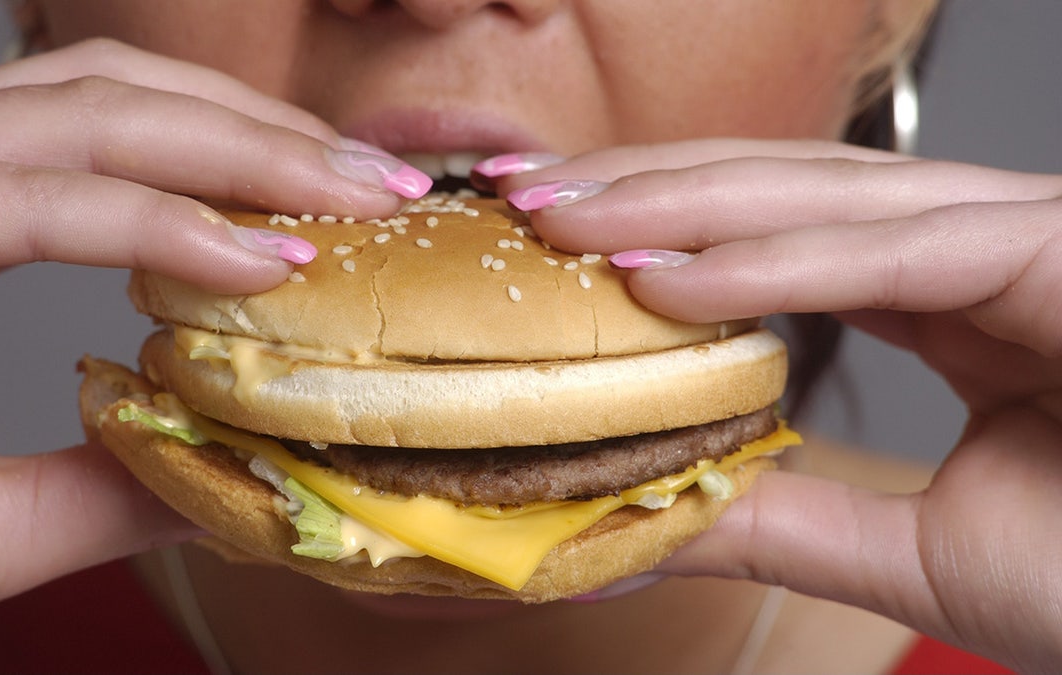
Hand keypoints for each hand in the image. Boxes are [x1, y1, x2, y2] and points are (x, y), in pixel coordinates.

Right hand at [0, 38, 428, 644]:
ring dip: (236, 150)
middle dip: (262, 130)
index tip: (355, 208)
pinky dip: (154, 222)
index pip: (118, 145)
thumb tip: (223, 470)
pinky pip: (29, 198)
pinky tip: (262, 258)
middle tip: (386, 182)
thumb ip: (108, 477)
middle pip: (119, 97)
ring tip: (354, 198)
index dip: (241, 159)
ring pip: (84, 115)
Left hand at [486, 140, 1061, 671]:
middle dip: (643, 187)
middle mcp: (971, 249)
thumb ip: (785, 514)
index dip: (658, 225)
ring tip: (561, 219)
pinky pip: (899, 253)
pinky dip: (776, 267)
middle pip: (778, 191)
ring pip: (826, 199)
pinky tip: (667, 277)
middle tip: (521, 195)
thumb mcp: (908, 549)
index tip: (549, 237)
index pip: (773, 236)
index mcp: (940, 295)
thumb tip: (654, 509)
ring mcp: (1024, 237)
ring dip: (680, 204)